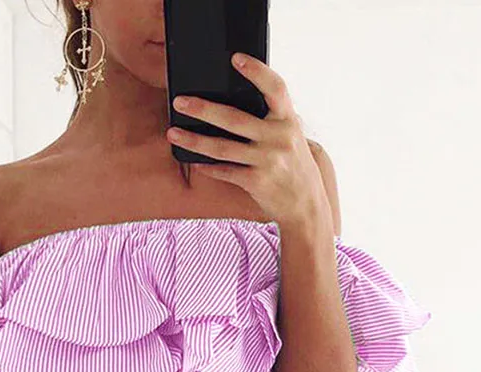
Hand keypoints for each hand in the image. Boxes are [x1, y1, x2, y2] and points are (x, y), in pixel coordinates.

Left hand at [166, 52, 331, 229]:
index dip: (257, 71)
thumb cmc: (293, 164)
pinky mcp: (256, 182)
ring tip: (173, 132)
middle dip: (203, 109)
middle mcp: (279, 138)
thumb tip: (234, 101)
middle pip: (234, 118)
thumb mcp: (290, 136)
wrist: (306, 204)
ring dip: (194, 140)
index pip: (275, 88)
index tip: (235, 58)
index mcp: (288, 120)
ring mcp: (267, 161)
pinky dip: (207, 166)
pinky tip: (193, 160)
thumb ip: (272, 118)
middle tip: (180, 101)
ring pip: (222, 148)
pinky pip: (225, 171)